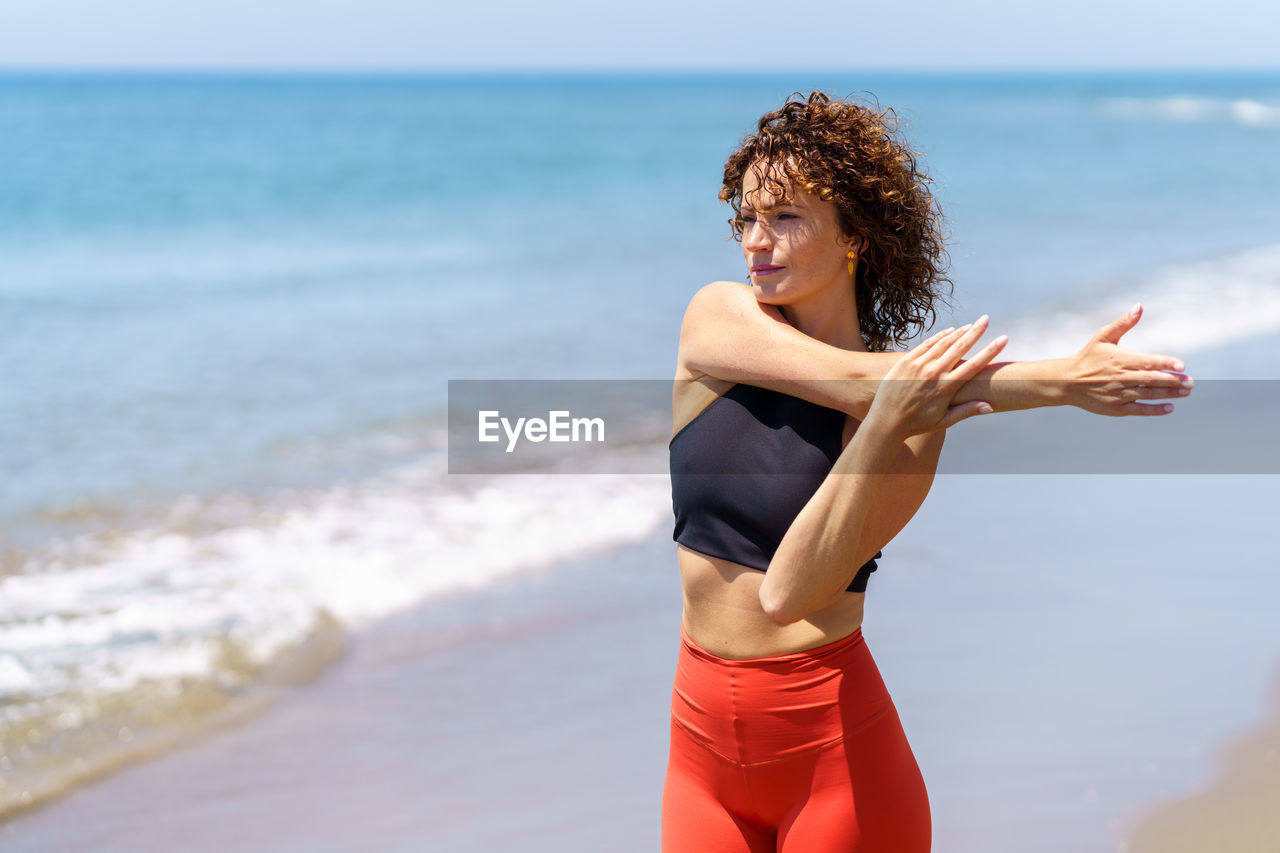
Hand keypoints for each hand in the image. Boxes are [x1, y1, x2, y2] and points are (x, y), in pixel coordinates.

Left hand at [866, 317, 1007, 440]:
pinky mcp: (906, 361)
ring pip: (943, 343)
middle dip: (976, 331)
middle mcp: (934, 373)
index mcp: (946, 388)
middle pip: (959, 347)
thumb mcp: (944, 421)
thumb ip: (967, 410)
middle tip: (987, 319)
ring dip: (958, 332)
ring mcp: (918, 365)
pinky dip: (939, 336)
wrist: (886, 421)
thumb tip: (990, 406)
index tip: (1004, 339)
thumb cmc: (917, 424)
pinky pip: (926, 345)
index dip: (990, 350)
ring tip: (971, 324)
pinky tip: (949, 331)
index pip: (974, 365)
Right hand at [1067, 303, 1193, 415]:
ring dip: (1169, 394)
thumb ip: (1123, 323)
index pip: (1148, 362)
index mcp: (1120, 359)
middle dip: (1174, 381)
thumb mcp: (1103, 337)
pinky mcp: (1115, 408)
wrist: (1065, 382)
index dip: (1166, 363)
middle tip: (1191, 382)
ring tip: (1186, 392)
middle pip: (1152, 380)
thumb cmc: (1088, 357)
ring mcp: (1118, 394)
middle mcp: (1121, 378)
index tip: (1182, 366)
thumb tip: (1140, 306)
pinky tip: (1170, 407)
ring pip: (1148, 395)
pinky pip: (1139, 410)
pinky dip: (1154, 409)